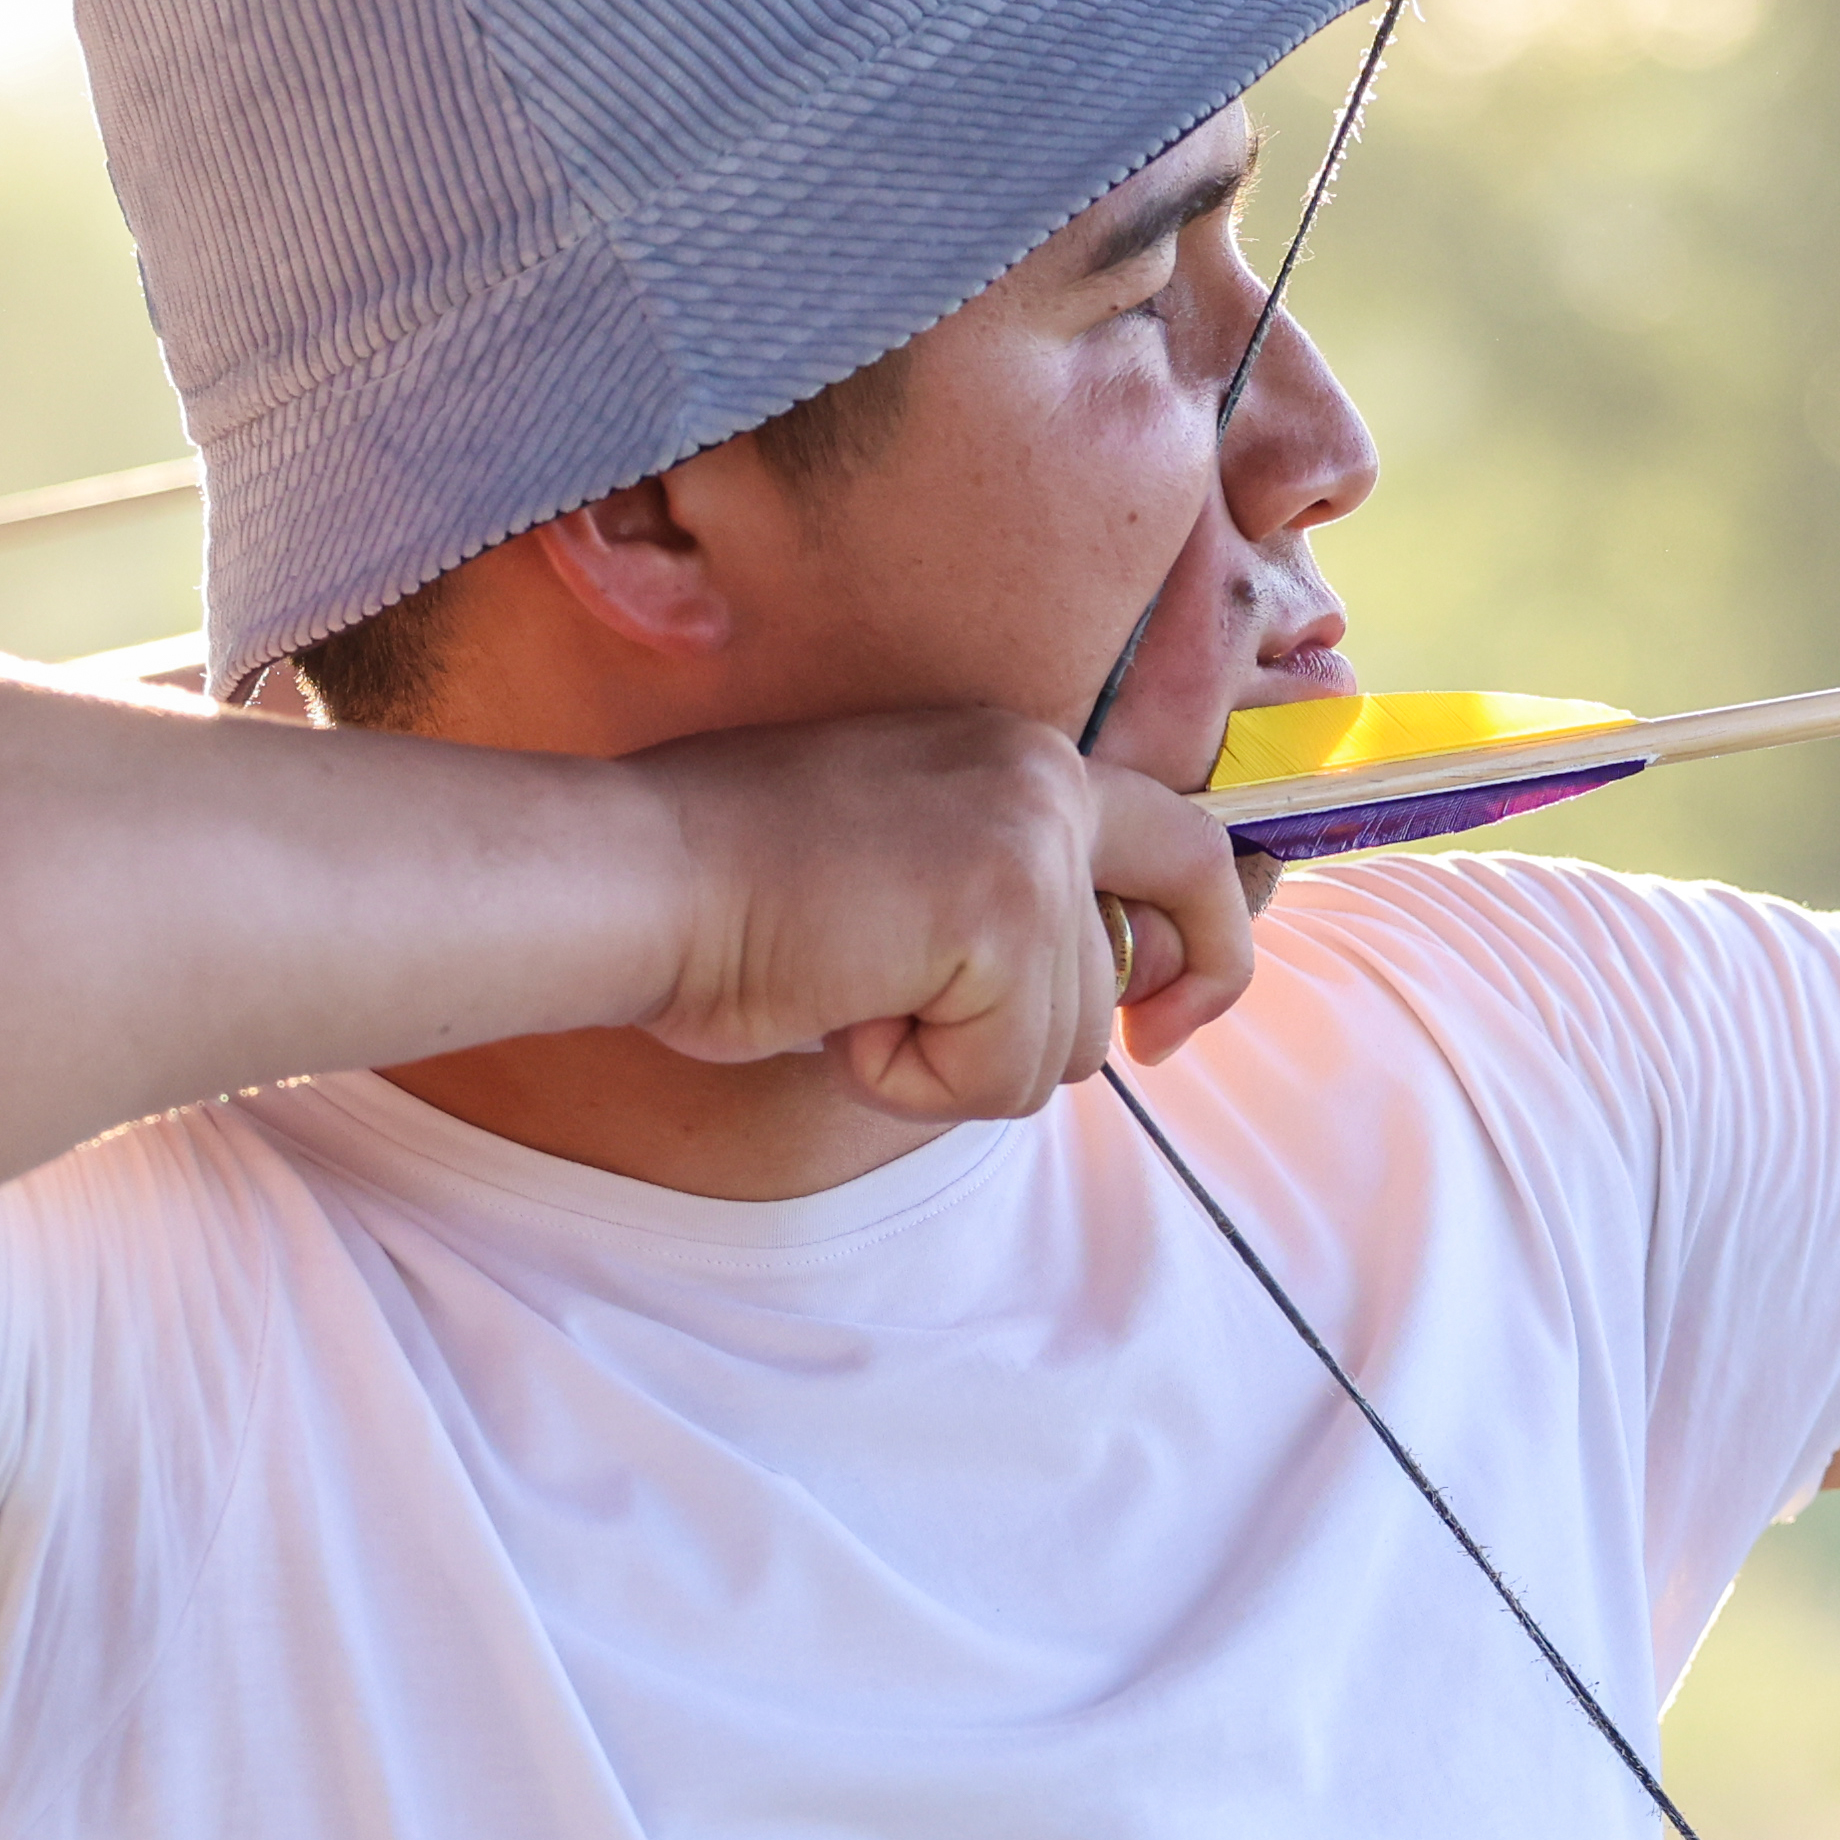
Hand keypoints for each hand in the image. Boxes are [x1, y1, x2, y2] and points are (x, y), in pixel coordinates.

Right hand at [627, 710, 1259, 1121]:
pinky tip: (843, 1017)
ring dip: (952, 1063)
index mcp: (1016, 756)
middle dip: (1063, 1035)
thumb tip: (1070, 1006)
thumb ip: (986, 903)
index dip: (1205, 941)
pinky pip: (1001, 1076)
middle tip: (1011, 1058)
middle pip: (1130, 964)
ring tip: (849, 997)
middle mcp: (1042, 778)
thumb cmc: (718, 884)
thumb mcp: (892, 863)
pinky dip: (913, 1082)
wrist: (634, 875)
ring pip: (1062, 1044)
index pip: (1183, 844)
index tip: (1165, 1019)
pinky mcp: (1002, 916)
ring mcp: (1030, 842)